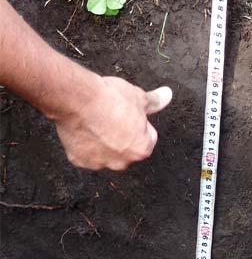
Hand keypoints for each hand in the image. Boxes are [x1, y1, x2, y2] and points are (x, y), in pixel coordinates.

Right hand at [52, 77, 171, 170]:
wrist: (77, 99)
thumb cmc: (110, 100)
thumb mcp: (139, 97)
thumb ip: (155, 101)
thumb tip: (166, 95)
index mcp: (141, 149)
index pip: (148, 137)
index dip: (140, 123)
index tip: (130, 114)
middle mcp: (121, 162)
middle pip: (127, 148)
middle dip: (123, 136)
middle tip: (113, 117)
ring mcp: (98, 163)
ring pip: (106, 152)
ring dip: (103, 142)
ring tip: (97, 121)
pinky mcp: (78, 160)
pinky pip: (85, 153)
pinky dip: (85, 144)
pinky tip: (84, 129)